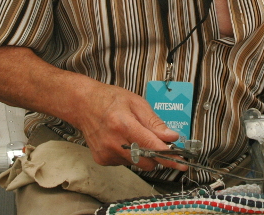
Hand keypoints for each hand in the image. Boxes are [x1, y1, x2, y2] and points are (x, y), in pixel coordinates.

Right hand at [70, 81, 186, 171]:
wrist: (82, 105)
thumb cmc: (109, 100)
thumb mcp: (136, 102)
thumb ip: (154, 122)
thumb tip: (171, 136)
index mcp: (123, 124)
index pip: (151, 147)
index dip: (169, 155)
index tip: (181, 161)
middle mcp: (113, 142)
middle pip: (146, 162)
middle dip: (157, 155)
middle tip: (160, 144)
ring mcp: (106, 153)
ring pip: (137, 163)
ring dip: (142, 153)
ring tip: (133, 134)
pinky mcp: (102, 160)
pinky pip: (126, 162)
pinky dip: (130, 154)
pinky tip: (123, 139)